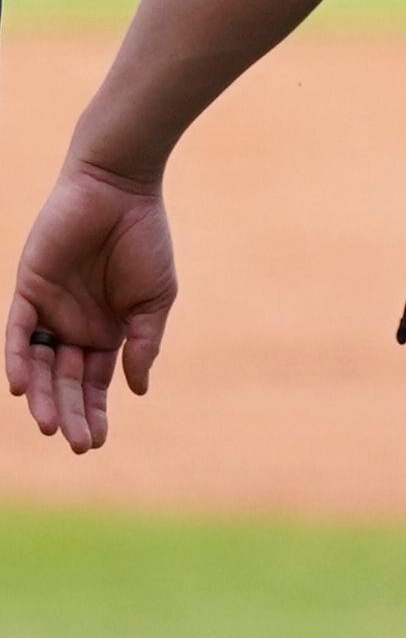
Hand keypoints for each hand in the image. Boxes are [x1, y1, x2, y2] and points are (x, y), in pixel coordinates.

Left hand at [7, 156, 178, 451]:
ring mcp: (49, 311)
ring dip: (41, 397)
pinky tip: (22, 386)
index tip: (94, 443)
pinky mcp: (28, 292)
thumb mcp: (156, 299)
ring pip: (40, 366)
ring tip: (48, 426)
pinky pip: (18, 334)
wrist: (120, 192)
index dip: (93, 413)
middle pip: (66, 382)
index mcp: (106, 331)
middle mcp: (74, 326)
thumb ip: (144, 342)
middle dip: (69, 414)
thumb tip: (137, 390)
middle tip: (76, 445)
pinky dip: (19, 360)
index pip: (95, 383)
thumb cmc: (145, 240)